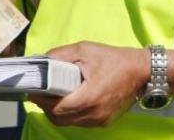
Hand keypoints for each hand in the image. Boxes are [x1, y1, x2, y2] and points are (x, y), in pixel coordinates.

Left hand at [29, 42, 147, 126]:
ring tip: (53, 95)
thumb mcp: (84, 50)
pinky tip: (69, 99)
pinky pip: (80, 122)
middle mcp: (94, 114)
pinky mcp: (104, 122)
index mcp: (89, 97)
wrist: (141, 71)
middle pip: (59, 119)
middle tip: (40, 92)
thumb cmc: (113, 59)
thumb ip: (60, 55)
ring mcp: (100, 120)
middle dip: (46, 107)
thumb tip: (41, 60)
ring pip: (69, 122)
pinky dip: (70, 114)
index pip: (56, 108)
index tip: (32, 90)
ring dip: (57, 112)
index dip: (41, 100)